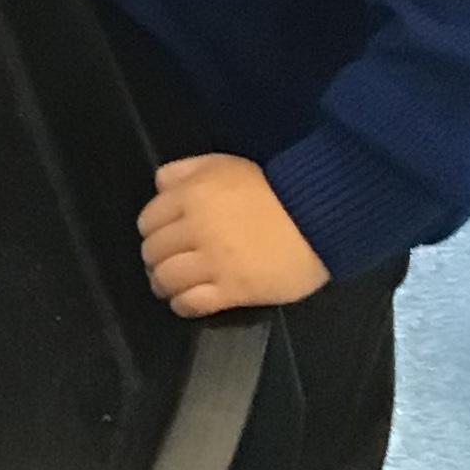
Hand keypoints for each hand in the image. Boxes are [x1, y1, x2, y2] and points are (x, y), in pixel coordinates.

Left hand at [138, 155, 329, 316]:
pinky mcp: (233, 290)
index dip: (153, 231)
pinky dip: (182, 304)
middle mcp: (195, 228)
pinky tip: (188, 301)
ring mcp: (213, 261)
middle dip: (156, 258)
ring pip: (166, 279)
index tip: (163, 238)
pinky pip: (191, 303)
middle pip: (154, 251)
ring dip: (164, 284)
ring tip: (173, 286)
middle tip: (168, 263)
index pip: (149, 220)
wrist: (320, 217)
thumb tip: (159, 186)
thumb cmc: (275, 188)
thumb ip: (187, 170)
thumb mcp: (227, 164)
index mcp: (191, 195)